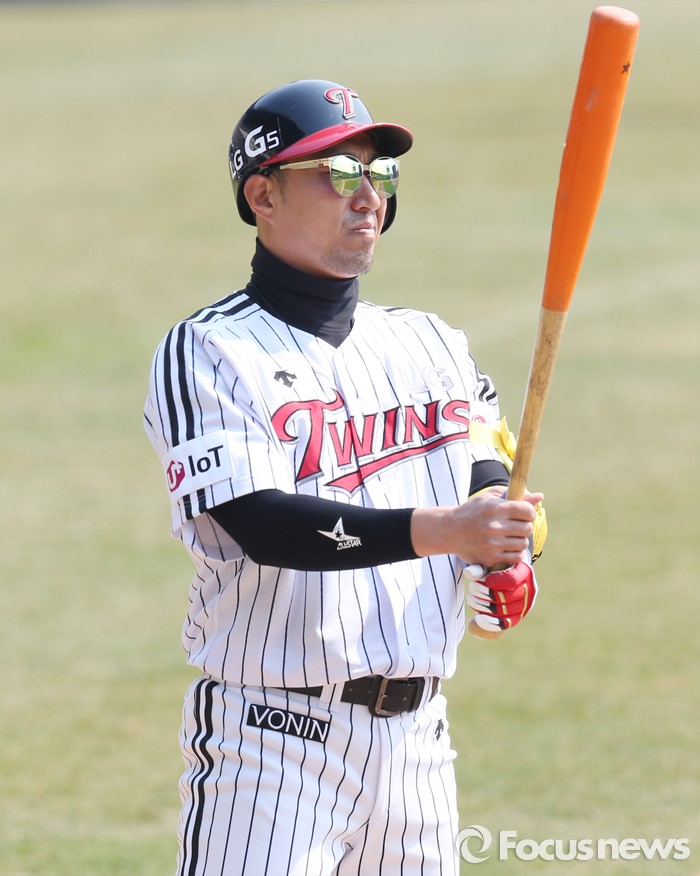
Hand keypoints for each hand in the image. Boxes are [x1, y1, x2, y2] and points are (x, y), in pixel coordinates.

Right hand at [411, 487, 543, 568]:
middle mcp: (495, 526)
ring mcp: (493, 544)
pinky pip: (516, 557)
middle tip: (515, 525)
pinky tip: (507, 546)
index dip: (529, 512)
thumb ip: (515, 495)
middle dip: (524, 526)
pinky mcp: (491, 557)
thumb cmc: (472, 511)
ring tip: (510, 536)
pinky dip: (515, 552)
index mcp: (496, 508)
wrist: (450, 531)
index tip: (523, 513)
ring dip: (519, 540)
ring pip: (523, 544)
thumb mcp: (489, 498)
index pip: (527, 511)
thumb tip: (540, 497)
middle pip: (527, 528)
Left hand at [465, 560, 537, 632]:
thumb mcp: (488, 563)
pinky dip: (491, 623)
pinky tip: (478, 618)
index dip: (498, 581)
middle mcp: (529, 589)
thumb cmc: (495, 566)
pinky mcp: (517, 616)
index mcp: (524, 571)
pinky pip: (506, 623)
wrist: (503, 575)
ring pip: (504, 611)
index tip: (486, 579)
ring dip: (483, 606)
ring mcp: (524, 605)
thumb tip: (468, 573)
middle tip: (472, 587)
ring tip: (471, 598)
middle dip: (485, 593)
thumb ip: (478, 567)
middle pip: (506, 597)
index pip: (513, 579)